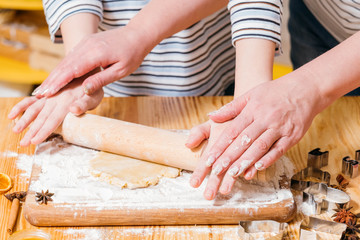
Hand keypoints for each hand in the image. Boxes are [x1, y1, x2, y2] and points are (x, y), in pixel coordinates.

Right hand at [8, 78, 103, 146]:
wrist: (88, 68)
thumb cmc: (94, 86)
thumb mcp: (94, 95)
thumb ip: (84, 104)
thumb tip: (73, 110)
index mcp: (67, 100)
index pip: (53, 119)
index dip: (44, 131)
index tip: (35, 141)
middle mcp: (55, 97)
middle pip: (41, 117)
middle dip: (31, 131)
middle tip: (23, 144)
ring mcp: (50, 95)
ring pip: (34, 108)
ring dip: (24, 120)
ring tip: (15, 130)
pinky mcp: (47, 92)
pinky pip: (32, 99)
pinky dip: (22, 106)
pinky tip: (13, 114)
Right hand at [32, 26, 149, 97]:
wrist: (136, 35)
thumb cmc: (132, 55)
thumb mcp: (120, 70)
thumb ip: (102, 79)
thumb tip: (84, 90)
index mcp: (97, 54)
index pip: (73, 70)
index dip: (59, 83)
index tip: (48, 93)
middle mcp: (87, 46)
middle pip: (65, 65)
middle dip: (51, 80)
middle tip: (39, 94)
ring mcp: (85, 43)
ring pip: (66, 60)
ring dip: (54, 74)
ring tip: (44, 88)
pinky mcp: (86, 43)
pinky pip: (71, 56)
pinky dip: (62, 68)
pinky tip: (56, 77)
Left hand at [187, 77, 321, 198]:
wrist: (305, 89)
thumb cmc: (274, 92)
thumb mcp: (251, 95)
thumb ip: (231, 108)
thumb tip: (211, 116)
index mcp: (252, 110)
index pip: (232, 131)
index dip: (220, 146)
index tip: (209, 159)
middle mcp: (264, 119)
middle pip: (243, 141)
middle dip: (229, 158)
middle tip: (216, 171)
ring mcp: (279, 128)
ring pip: (259, 147)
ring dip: (246, 161)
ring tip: (233, 174)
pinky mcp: (292, 136)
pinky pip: (279, 150)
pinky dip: (268, 159)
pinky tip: (257, 168)